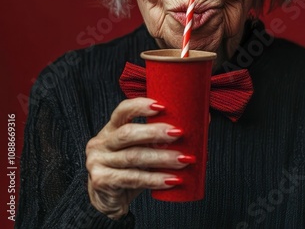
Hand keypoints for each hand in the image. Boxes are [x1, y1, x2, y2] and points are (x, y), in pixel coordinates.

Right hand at [86, 97, 191, 218]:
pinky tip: (171, 180)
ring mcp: (98, 162)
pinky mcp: (102, 180)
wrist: (109, 200)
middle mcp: (101, 142)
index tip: (162, 106)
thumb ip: (161, 138)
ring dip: (162, 158)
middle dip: (155, 132)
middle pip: (128, 133)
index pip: (122, 110)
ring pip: (133, 157)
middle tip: (179, 134)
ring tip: (184, 159)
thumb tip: (203, 122)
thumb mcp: (141, 149)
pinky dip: (155, 179)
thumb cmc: (130, 168)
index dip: (140, 106)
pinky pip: (133, 178)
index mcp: (111, 128)